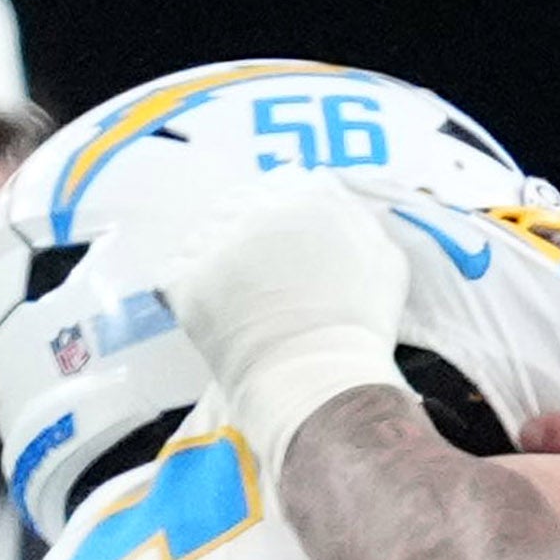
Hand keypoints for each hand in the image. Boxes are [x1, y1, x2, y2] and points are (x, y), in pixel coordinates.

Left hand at [175, 186, 411, 457]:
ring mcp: (216, 242)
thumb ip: (354, 219)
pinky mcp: (186, 278)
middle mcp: (257, 209)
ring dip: (215, 256)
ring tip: (236, 295)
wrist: (319, 375)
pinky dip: (189, 286)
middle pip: (237, 204)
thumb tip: (331, 199)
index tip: (288, 240)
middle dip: (245, 231)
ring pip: (204, 235)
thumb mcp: (384, 259)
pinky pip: (176, 271)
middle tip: (258, 272)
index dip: (282, 213)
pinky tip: (212, 307)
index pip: (283, 183)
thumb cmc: (360, 324)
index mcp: (310, 198)